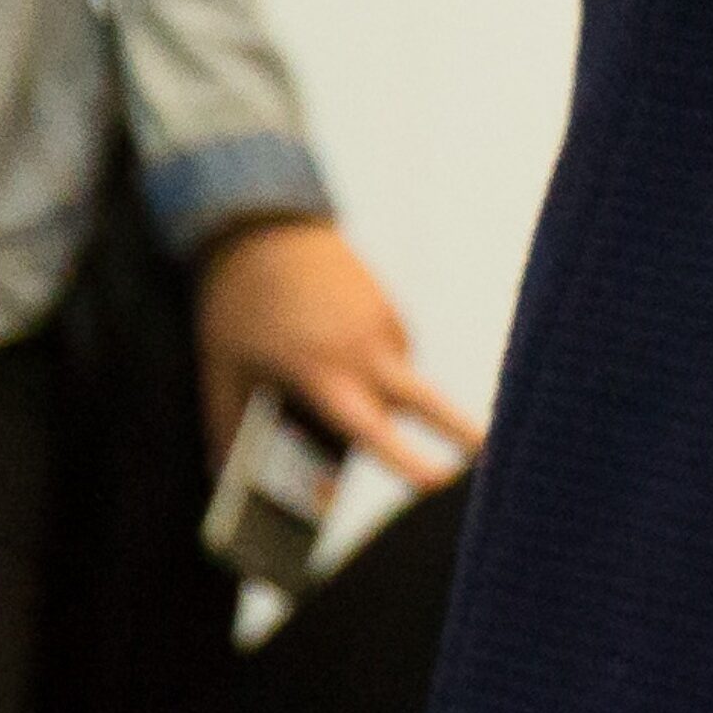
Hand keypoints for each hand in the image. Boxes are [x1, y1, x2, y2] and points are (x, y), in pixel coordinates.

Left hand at [195, 216, 484, 485]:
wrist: (261, 228)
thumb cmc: (236, 308)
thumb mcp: (221, 371)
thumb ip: (228, 428)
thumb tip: (228, 476)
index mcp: (320, 371)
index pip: (369, 428)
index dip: (406, 460)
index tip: (437, 484)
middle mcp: (362, 349)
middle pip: (427, 402)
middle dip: (462, 434)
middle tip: (491, 461)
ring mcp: (382, 323)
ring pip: (398, 384)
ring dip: (380, 400)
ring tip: (314, 370)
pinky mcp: (388, 307)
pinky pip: (393, 354)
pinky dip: (374, 368)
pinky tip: (333, 348)